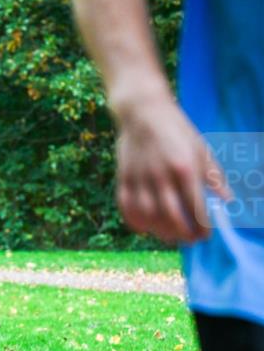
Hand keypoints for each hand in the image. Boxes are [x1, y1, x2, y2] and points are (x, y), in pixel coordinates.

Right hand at [114, 96, 231, 242]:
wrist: (142, 111)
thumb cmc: (176, 130)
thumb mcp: (200, 148)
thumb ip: (213, 176)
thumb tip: (227, 200)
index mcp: (184, 167)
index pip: (195, 207)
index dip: (202, 227)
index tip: (206, 235)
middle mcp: (160, 176)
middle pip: (171, 217)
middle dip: (182, 234)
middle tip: (189, 239)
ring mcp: (139, 177)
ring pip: (148, 216)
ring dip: (160, 232)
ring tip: (170, 236)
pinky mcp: (123, 177)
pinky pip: (126, 207)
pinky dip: (135, 222)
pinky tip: (145, 227)